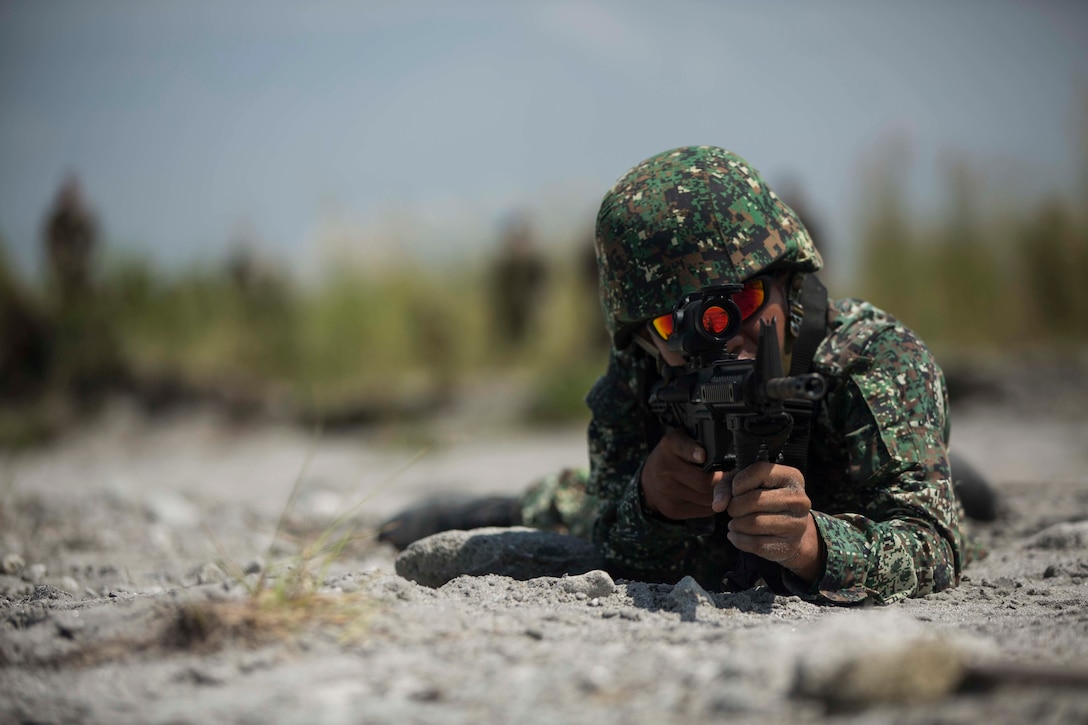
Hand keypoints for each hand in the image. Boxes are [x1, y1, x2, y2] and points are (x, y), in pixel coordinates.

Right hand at [640, 429, 726, 519]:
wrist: (649, 481)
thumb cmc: (673, 457)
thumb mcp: (681, 440)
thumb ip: (699, 441)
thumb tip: (723, 453)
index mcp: (669, 446)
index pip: (682, 447)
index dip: (693, 452)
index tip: (702, 455)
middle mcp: (664, 469)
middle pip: (703, 481)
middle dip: (720, 479)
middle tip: (725, 475)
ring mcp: (667, 492)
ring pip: (707, 498)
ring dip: (718, 493)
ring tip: (717, 485)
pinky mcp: (673, 509)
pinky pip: (704, 510)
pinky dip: (711, 504)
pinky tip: (707, 495)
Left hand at [716, 461, 824, 582]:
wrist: (788, 528)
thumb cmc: (764, 499)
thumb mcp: (745, 484)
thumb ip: (726, 487)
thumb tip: (718, 505)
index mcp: (791, 477)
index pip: (760, 471)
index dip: (739, 482)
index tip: (735, 490)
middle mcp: (799, 500)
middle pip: (755, 500)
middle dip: (735, 506)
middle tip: (732, 510)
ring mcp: (797, 524)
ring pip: (754, 523)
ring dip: (736, 524)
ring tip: (734, 522)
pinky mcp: (789, 545)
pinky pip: (756, 544)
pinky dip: (739, 540)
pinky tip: (735, 535)